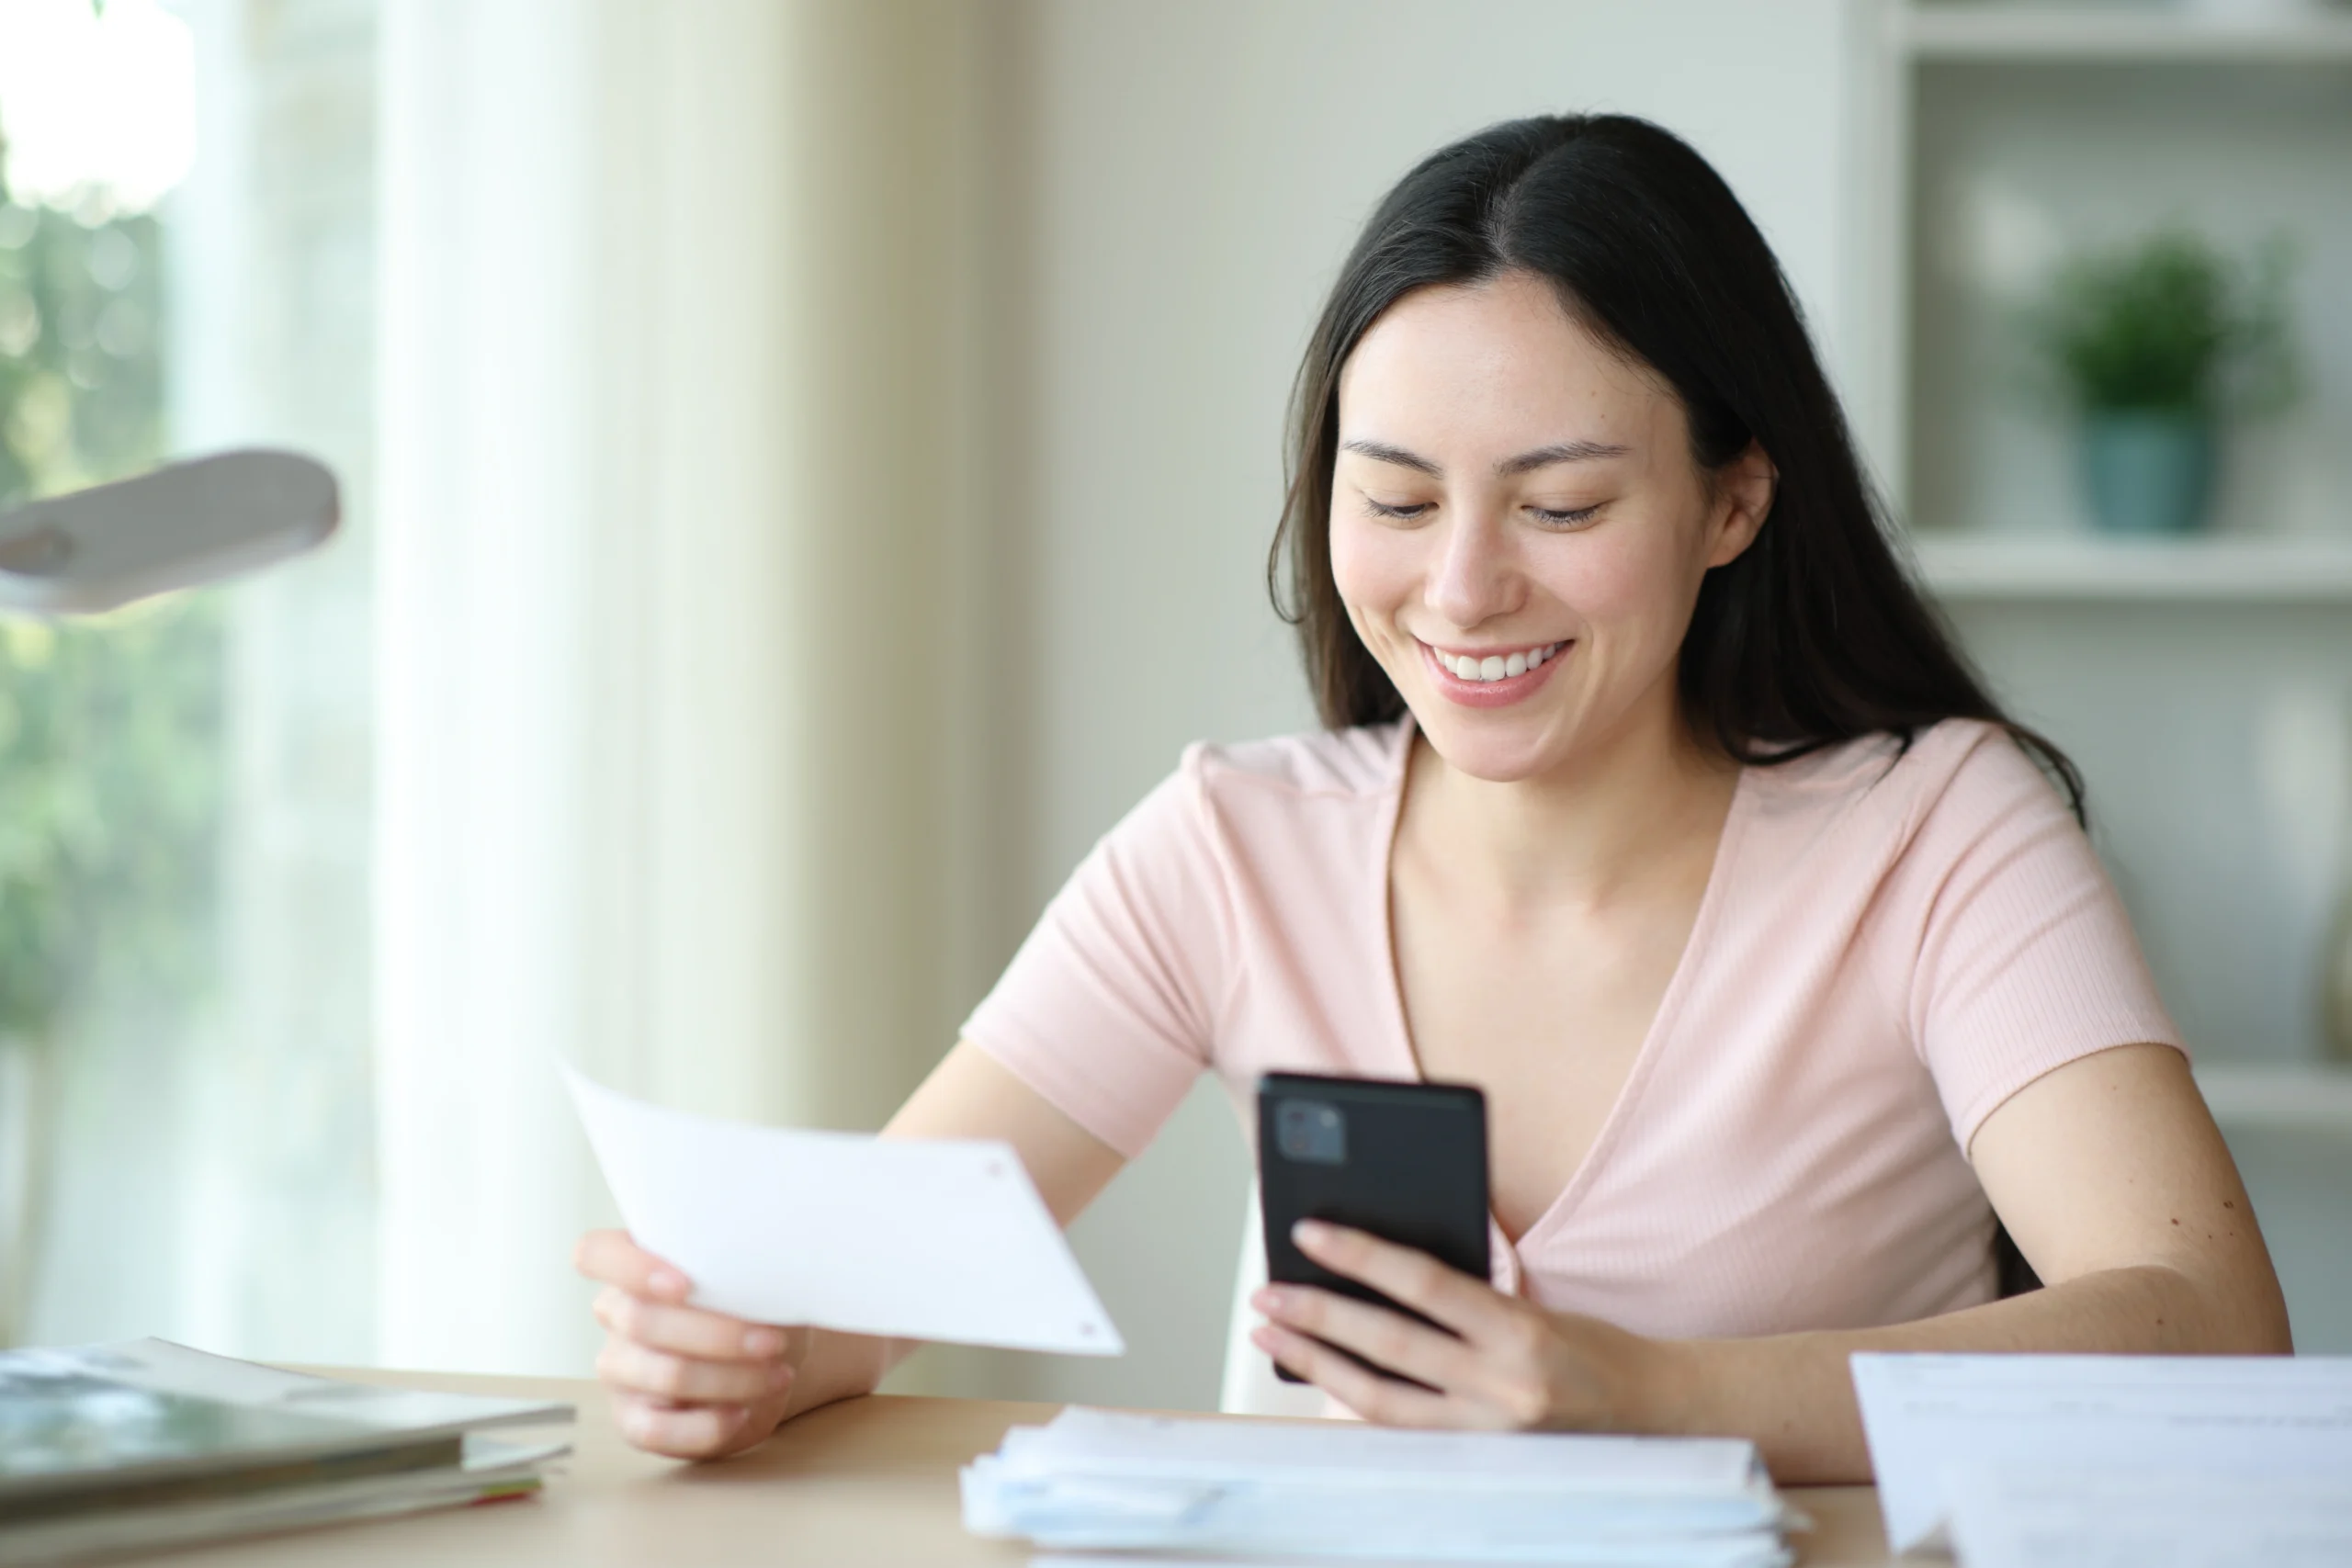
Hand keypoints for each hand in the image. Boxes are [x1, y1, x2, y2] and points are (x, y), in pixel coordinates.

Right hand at [573, 1229, 808, 1458]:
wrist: (771, 1359)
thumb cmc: (756, 1303)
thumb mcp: (750, 1275)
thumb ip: (736, 1265)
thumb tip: (762, 1263)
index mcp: (634, 1265)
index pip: (595, 1254)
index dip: (631, 1268)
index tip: (685, 1283)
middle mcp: (616, 1315)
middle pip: (642, 1322)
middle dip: (719, 1334)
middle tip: (773, 1341)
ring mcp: (620, 1369)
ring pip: (664, 1374)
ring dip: (731, 1379)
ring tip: (777, 1375)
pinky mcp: (632, 1420)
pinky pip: (657, 1429)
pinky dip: (708, 1425)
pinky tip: (743, 1413)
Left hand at [1248, 1219, 1662, 1430]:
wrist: (1651, 1416)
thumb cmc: (1586, 1347)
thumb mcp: (1533, 1306)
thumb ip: (1463, 1296)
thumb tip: (1373, 1270)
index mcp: (1520, 1332)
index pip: (1425, 1284)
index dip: (1362, 1255)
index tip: (1308, 1231)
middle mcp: (1502, 1388)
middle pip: (1390, 1346)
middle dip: (1318, 1317)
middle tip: (1266, 1293)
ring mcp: (1486, 1433)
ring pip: (1381, 1399)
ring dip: (1317, 1363)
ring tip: (1271, 1336)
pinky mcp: (1476, 1461)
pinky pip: (1400, 1429)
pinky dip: (1353, 1399)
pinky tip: (1317, 1374)